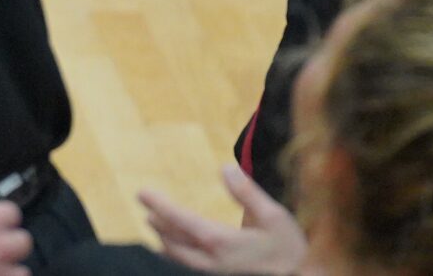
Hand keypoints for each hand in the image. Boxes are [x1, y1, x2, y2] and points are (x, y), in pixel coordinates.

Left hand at [141, 163, 307, 274]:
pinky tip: (176, 251)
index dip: (160, 206)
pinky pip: (192, 267)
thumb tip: (225, 168)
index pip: (182, 222)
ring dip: (166, 242)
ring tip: (156, 227)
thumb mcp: (275, 216)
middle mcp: (214, 260)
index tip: (142, 193)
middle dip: (160, 225)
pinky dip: (179, 256)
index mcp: (222, 242)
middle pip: (176, 242)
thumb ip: (248, 193)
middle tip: (147, 209)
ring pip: (181, 259)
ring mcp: (217, 271)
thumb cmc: (289, 248)